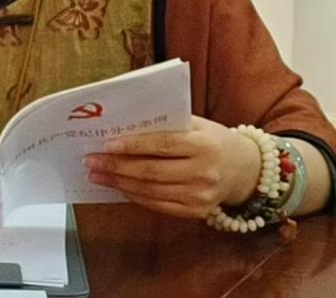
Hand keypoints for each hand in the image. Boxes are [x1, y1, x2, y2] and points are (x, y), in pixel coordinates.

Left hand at [83, 117, 261, 219]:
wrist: (244, 169)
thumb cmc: (212, 139)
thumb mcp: (196, 124)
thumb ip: (166, 124)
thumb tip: (125, 125)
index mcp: (203, 144)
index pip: (162, 144)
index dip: (132, 145)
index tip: (106, 144)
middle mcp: (203, 172)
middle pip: (151, 171)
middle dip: (117, 167)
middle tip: (91, 162)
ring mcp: (200, 196)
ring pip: (151, 191)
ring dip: (119, 184)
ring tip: (98, 176)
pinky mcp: (196, 212)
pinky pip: (158, 205)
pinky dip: (135, 196)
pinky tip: (119, 188)